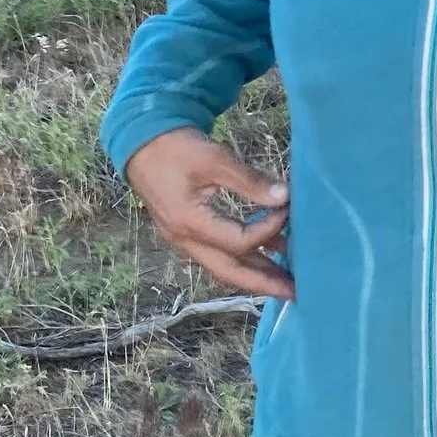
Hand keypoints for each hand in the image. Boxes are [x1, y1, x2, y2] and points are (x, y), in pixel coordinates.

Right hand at [125, 128, 293, 299]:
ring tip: (286, 282)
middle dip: (263, 283)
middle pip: (228, 271)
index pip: (238, 241)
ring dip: (255, 274)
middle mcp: (185, 239)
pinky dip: (243, 257)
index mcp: (189, 223)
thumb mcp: (214, 159)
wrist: (141, 143)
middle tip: (295, 292)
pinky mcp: (188, 232)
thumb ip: (250, 181)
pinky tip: (269, 254)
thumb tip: (285, 197)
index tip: (289, 209)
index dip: (269, 228)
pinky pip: (218, 253)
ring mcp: (184, 239)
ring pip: (223, 266)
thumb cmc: (176, 148)